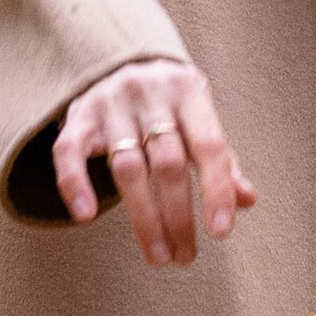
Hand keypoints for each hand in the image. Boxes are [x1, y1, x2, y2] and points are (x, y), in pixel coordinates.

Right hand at [53, 57, 253, 266]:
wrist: (119, 58)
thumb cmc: (170, 103)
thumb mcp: (200, 120)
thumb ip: (222, 160)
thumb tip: (247, 200)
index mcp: (188, 92)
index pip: (208, 146)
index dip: (216, 190)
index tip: (220, 232)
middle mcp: (150, 94)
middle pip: (167, 164)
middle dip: (178, 217)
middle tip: (184, 257)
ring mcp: (110, 103)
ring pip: (126, 166)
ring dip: (143, 218)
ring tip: (158, 255)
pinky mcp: (77, 115)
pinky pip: (68, 151)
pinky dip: (75, 184)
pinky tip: (86, 216)